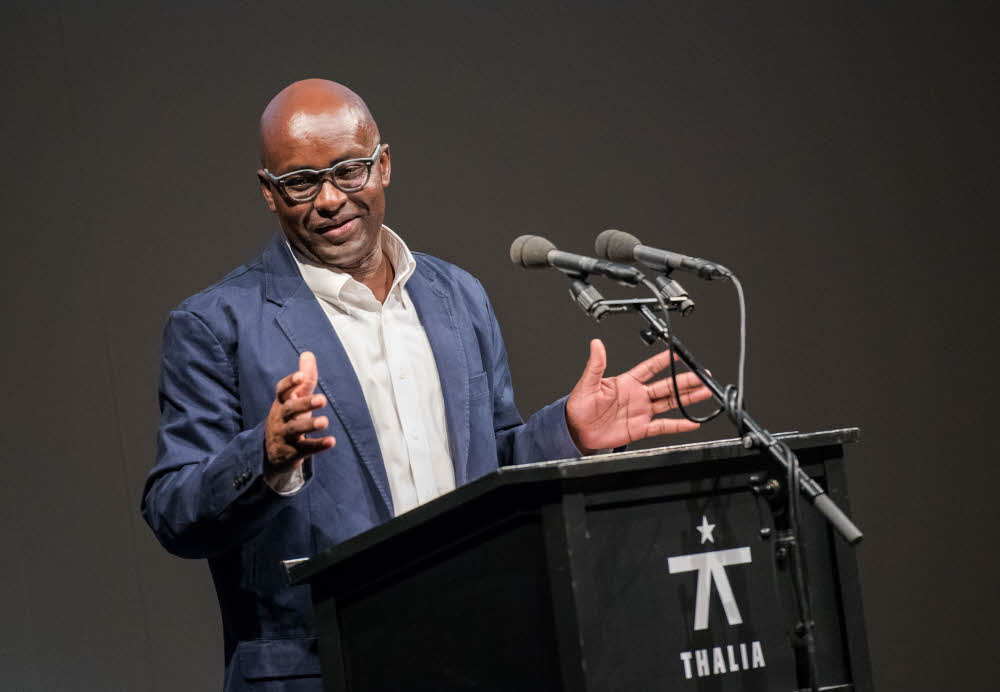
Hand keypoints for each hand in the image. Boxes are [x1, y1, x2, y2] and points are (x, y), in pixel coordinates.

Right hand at [265, 351, 335, 470]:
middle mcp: (280, 418)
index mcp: (281, 403)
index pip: (282, 390)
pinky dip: (318, 445)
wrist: (273, 453)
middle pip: (290, 409)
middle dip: (305, 403)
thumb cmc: (289, 418)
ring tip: (324, 421)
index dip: (291, 382)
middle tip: (323, 399)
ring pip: (295, 429)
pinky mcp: (292, 452)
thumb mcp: (295, 399)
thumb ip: (305, 379)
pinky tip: (332, 441)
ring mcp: (285, 436)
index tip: (301, 375)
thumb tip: (308, 353)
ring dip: (309, 425)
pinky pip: (305, 449)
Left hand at [565, 339, 712, 452]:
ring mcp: (641, 412)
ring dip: (687, 398)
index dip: (662, 361)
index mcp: (626, 383)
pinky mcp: (640, 428)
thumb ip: (596, 365)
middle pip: (666, 386)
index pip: (649, 368)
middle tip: (702, 376)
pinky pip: (663, 426)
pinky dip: (678, 425)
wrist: (577, 430)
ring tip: (704, 392)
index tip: (677, 353)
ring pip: (669, 402)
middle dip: (685, 380)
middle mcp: (637, 396)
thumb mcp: (587, 383)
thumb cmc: (580, 406)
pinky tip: (692, 422)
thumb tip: (596, 344)